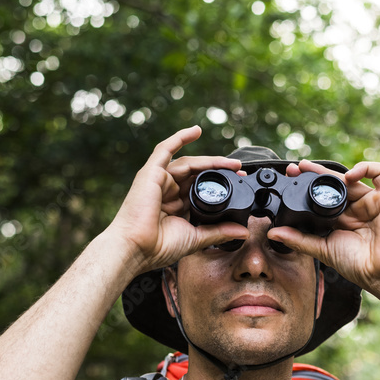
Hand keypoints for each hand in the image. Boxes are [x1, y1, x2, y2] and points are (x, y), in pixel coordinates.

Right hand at [107, 126, 249, 274]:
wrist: (136, 248)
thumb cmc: (158, 247)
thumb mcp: (196, 238)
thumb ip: (219, 232)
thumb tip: (242, 232)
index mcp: (177, 205)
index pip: (201, 188)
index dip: (220, 183)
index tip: (238, 181)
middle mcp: (168, 191)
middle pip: (197, 173)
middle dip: (219, 169)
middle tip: (239, 169)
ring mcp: (159, 180)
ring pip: (188, 163)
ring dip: (211, 160)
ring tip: (231, 163)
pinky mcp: (151, 172)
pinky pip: (166, 149)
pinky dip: (180, 138)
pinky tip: (196, 130)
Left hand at [266, 160, 379, 299]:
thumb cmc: (358, 265)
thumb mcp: (322, 249)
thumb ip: (298, 240)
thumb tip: (273, 233)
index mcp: (342, 220)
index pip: (323, 197)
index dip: (308, 186)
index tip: (290, 179)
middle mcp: (356, 209)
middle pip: (335, 184)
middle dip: (315, 173)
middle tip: (296, 168)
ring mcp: (372, 202)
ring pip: (353, 176)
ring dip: (332, 171)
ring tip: (314, 170)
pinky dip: (365, 168)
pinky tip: (349, 176)